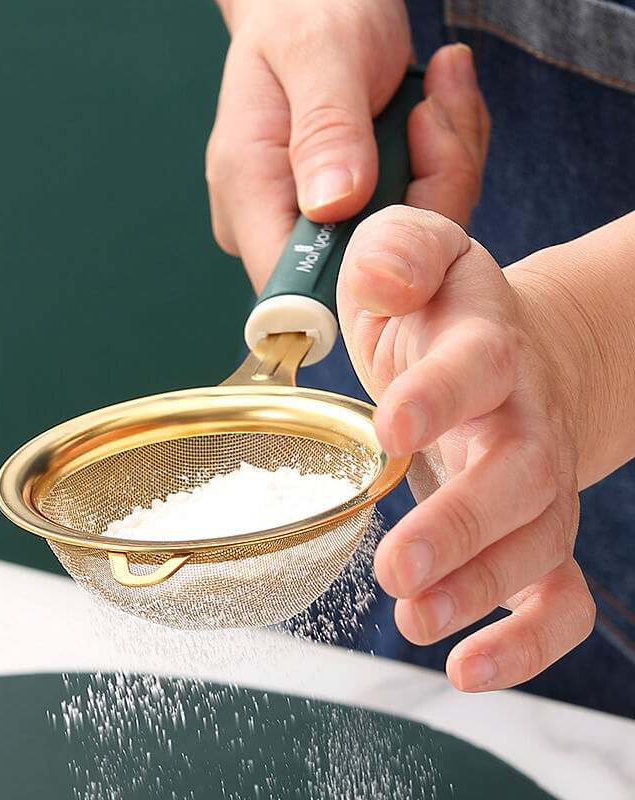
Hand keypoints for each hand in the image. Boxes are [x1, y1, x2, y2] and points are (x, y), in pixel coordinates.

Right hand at [207, 0, 489, 288]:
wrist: (313, 2)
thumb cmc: (307, 11)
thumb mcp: (321, 50)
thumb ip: (327, 128)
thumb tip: (335, 205)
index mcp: (248, 190)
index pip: (293, 292)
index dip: (360, 281)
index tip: (412, 208)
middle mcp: (273, 221)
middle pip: (359, 274)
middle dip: (421, 205)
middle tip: (435, 119)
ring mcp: (312, 222)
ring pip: (395, 246)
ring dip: (438, 178)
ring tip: (437, 101)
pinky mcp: (347, 215)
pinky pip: (409, 218)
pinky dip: (438, 171)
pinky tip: (436, 115)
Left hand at [337, 206, 595, 691]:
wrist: (515, 352)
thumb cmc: (445, 313)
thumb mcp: (415, 257)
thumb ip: (396, 253)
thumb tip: (382, 278)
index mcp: (484, 348)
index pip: (472, 368)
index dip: (437, 396)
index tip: (391, 429)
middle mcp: (521, 420)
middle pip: (515, 476)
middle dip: (460, 525)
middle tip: (398, 566)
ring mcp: (536, 482)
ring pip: (535, 544)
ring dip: (478, 589)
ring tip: (415, 619)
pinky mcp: (534, 531)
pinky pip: (554, 596)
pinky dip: (524, 641)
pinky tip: (468, 668)